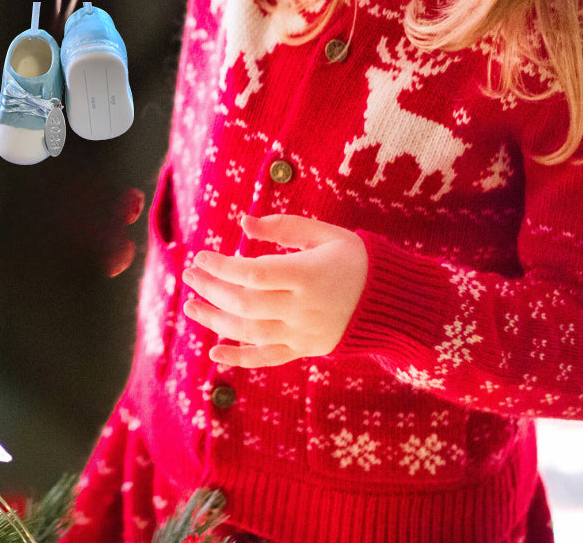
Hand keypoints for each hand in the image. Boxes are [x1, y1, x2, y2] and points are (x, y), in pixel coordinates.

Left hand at [180, 213, 367, 367]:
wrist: (393, 302)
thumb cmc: (356, 259)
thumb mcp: (326, 234)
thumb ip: (284, 227)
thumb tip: (244, 223)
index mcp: (307, 275)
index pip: (254, 274)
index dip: (222, 267)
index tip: (200, 256)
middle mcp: (303, 308)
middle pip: (245, 304)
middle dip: (211, 290)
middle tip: (189, 276)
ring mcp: (303, 333)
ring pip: (250, 332)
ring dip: (215, 321)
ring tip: (191, 307)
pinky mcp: (305, 350)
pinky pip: (267, 358)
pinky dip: (239, 359)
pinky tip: (214, 354)